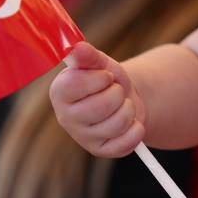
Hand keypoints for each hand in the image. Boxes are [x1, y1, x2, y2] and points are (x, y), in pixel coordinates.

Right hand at [49, 42, 145, 156]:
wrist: (125, 98)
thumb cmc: (107, 79)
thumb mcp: (100, 63)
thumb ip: (89, 55)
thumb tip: (77, 47)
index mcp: (60, 92)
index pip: (75, 84)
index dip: (99, 78)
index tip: (106, 77)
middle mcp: (66, 117)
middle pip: (101, 105)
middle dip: (118, 94)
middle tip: (115, 92)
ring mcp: (83, 137)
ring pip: (118, 123)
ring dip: (129, 109)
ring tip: (122, 105)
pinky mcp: (101, 151)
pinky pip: (127, 142)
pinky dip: (136, 129)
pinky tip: (130, 123)